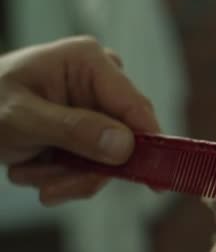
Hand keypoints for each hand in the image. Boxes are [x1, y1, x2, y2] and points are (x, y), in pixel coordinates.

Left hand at [0, 36, 159, 204]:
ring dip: (69, 176)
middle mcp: (102, 81)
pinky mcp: (93, 129)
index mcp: (90, 61)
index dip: (151, 144)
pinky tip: (35, 169)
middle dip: (88, 170)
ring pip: (110, 159)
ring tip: (30, 175)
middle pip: (125, 139)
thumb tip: (125, 146)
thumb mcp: (22, 119)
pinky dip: (66, 176)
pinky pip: (98, 165)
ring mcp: (99, 106)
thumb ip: (74, 130)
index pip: (134, 106)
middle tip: (51, 189)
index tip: (157, 180)